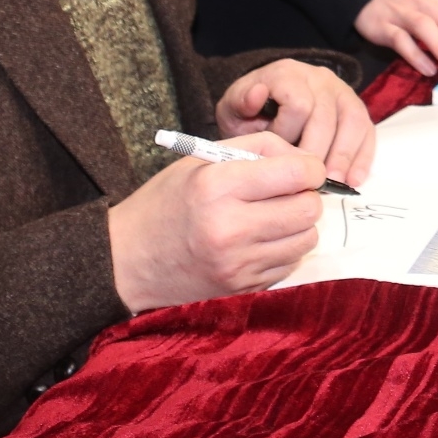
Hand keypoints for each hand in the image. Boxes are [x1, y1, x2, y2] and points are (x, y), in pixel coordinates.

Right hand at [107, 129, 323, 312]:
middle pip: (308, 209)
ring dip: (299, 225)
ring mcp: (237, 264)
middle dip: (307, 196)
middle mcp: (230, 228)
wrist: (127, 261)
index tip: (305, 169)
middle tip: (289, 192)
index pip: (296, 173)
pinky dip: (285, 250)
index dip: (311, 167)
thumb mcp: (203, 159)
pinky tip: (262, 240)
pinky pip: (289, 265)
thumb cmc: (167, 202)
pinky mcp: (241, 288)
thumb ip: (259, 148)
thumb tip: (307, 160)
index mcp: (218, 187)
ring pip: (305, 239)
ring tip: (275, 216)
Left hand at [216, 58, 375, 189]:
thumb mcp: (234, 107)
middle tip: (309, 184)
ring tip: (335, 184)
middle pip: (327, 116)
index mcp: (287, 74)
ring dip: (344, 156)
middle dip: (318, 154)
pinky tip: (354, 180)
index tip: (276, 158)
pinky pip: (367, 130)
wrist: (267, 104)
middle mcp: (319, 78)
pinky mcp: (355, 108)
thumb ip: (240, 103)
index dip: (289, 136)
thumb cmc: (250, 112)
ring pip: (352, 122)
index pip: (298, 105)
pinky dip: (363, 157)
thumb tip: (256, 95)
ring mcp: (341, 91)